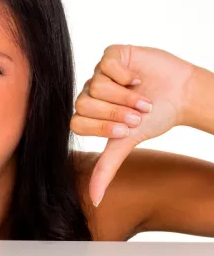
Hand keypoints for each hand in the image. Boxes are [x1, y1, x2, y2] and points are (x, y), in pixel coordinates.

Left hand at [70, 45, 194, 205]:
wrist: (180, 95)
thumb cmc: (153, 119)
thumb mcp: (127, 144)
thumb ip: (107, 168)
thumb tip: (94, 200)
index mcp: (88, 113)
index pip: (77, 122)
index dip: (102, 127)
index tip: (128, 129)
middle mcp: (90, 92)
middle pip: (84, 104)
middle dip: (116, 113)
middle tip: (138, 115)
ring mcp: (99, 72)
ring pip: (97, 85)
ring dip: (126, 97)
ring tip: (143, 99)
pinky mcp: (112, 55)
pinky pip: (106, 64)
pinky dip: (126, 76)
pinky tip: (137, 78)